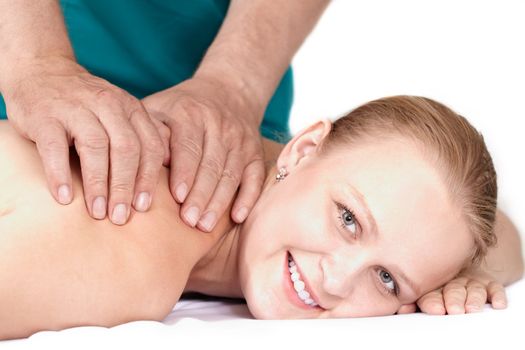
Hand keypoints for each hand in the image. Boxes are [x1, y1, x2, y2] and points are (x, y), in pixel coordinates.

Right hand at [2, 56, 164, 224]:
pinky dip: (60, 173)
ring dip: (98, 184)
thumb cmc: (87, 105)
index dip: (148, 178)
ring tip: (98, 212)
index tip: (144, 207)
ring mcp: (76, 108)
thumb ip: (142, 135)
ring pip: (95, 148)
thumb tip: (168, 168)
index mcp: (130, 108)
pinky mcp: (46, 115)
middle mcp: (108, 105)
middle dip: (126, 186)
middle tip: (121, 218)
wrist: (43, 71)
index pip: (149, 145)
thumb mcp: (120, 113)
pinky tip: (64, 197)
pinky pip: (55, 147)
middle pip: (126, 149)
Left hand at [142, 75, 265, 231]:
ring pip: (231, 174)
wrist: (228, 92)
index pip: (188, 146)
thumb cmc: (181, 108)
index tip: (178, 197)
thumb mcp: (160, 109)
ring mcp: (240, 139)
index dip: (184, 172)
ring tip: (204, 225)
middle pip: (211, 164)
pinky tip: (237, 216)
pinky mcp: (256, 151)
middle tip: (189, 222)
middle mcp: (219, 124)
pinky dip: (248, 197)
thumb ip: (150, 132)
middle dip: (200, 194)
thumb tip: (139, 159)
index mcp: (191, 113)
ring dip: (219, 201)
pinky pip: (255, 177)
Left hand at [397, 270, 507, 314]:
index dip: (433, 301)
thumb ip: (412, 303)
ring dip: (474, 299)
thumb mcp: (425, 295)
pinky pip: (495, 288)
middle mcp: (454, 282)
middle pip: (454, 290)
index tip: (434, 309)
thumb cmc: (438, 288)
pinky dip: (497, 295)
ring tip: (472, 309)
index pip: (432, 294)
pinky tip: (497, 303)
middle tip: (454, 310)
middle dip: (454, 300)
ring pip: (474, 290)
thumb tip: (400, 309)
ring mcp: (472, 282)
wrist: (460, 267)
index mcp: (435, 285)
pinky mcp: (489, 283)